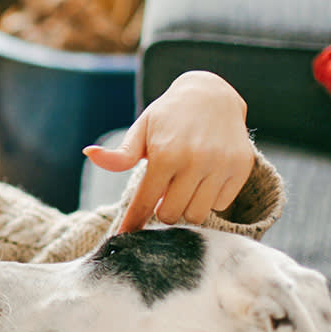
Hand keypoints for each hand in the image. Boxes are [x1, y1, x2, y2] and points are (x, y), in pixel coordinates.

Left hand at [83, 70, 253, 232]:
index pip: (145, 202)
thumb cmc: (168, 117)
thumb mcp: (141, 131)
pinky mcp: (241, 168)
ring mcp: (221, 165)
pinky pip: (222, 205)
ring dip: (187, 207)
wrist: (211, 94)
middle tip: (163, 194)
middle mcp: (195, 161)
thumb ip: (119, 154)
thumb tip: (89, 154)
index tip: (125, 237)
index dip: (134, 222)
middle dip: (163, 211)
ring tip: (183, 187)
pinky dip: (210, 199)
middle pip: (172, 215)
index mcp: (165, 154)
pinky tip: (204, 179)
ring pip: (198, 215)